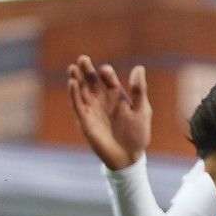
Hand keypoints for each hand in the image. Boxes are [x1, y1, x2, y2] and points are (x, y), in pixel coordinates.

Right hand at [66, 55, 151, 171]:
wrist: (127, 157)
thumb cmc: (137, 134)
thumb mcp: (142, 110)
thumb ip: (139, 90)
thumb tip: (139, 67)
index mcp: (116, 96)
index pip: (109, 79)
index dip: (106, 73)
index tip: (105, 71)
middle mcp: (103, 100)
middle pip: (92, 81)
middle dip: (87, 70)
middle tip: (83, 59)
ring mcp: (93, 109)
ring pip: (82, 90)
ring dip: (77, 79)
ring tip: (73, 68)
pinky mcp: (85, 120)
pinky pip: (77, 105)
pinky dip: (74, 94)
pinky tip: (72, 83)